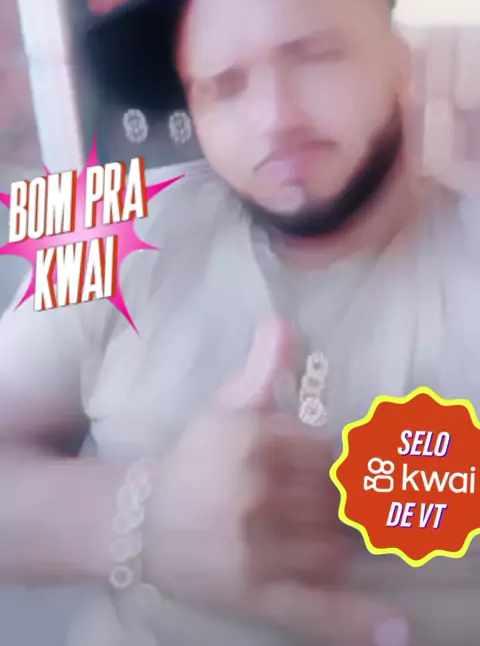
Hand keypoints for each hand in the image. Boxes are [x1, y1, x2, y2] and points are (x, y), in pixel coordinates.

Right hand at [145, 317, 409, 645]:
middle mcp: (257, 490)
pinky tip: (394, 628)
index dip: (344, 466)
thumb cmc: (191, 459)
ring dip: (338, 544)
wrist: (138, 522)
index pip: (333, 453)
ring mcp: (255, 545)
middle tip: (327, 505)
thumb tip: (282, 323)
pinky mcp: (252, 592)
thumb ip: (259, 369)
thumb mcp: (223, 407)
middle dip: (342, 505)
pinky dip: (355, 620)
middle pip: (338, 500)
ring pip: (335, 546)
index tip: (351, 471)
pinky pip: (314, 607)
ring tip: (313, 533)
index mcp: (254, 439)